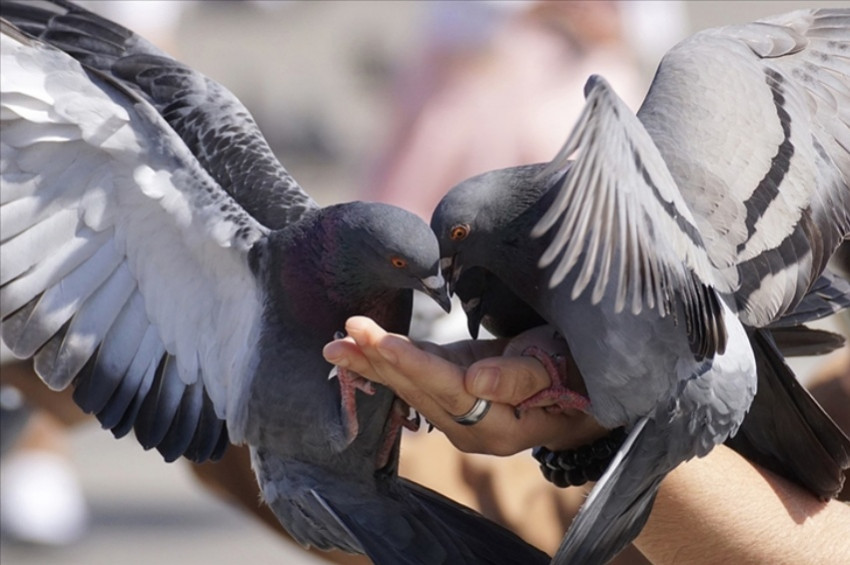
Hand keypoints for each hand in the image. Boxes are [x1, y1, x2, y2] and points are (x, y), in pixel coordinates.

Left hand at [323, 317, 606, 455]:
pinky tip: (359, 350)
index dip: (412, 364)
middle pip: (419, 390)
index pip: (447, 390)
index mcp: (498, 426)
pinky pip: (416, 377)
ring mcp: (459, 413)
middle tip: (344, 333)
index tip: (377, 341)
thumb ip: (519, 378)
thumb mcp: (557, 368)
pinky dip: (387, 362)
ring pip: (410, 385)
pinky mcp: (453, 391)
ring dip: (373, 363)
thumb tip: (475, 383)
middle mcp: (471, 428)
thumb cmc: (577, 373)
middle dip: (380, 361)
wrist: (581, 386)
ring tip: (338, 343)